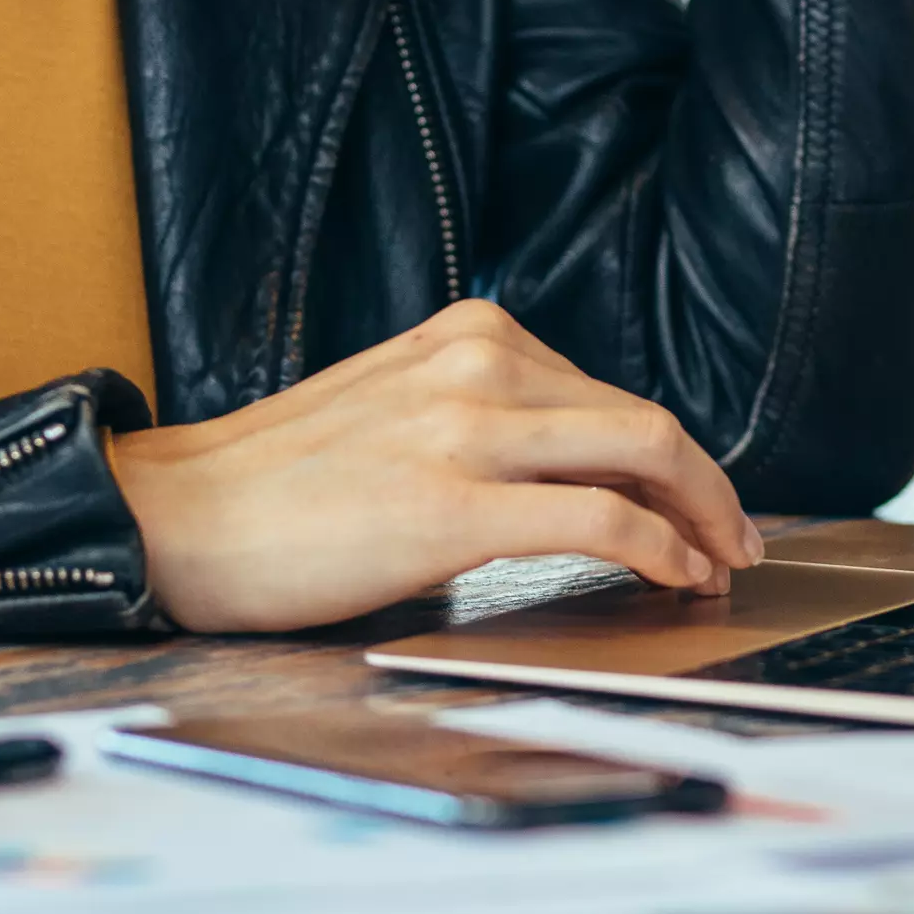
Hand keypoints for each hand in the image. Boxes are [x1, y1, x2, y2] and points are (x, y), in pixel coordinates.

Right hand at [105, 299, 764, 631]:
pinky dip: (660, 549)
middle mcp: (477, 362)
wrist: (176, 519)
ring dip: (702, 517)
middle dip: (711, 488)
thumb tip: (584, 484)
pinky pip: (600, 518)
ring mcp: (467, 427)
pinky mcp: (452, 504)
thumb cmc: (277, 487)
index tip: (705, 506)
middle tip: (737, 543)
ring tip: (716, 567)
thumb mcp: (397, 416)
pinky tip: (675, 577)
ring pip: (643, 452)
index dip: (678, 458)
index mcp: (467, 336)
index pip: (609, 394)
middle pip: (645, 419)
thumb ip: (486, 428)